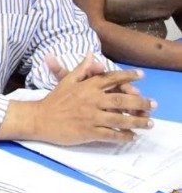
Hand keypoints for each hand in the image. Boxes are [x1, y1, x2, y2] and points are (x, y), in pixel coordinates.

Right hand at [34, 54, 155, 144]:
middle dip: (141, 102)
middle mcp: (91, 100)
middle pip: (122, 100)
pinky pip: (111, 134)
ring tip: (149, 123)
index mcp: (86, 86)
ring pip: (120, 119)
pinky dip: (124, 136)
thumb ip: (82, 69)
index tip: (141, 76)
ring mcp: (90, 117)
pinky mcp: (88, 132)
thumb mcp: (66, 81)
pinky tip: (132, 136)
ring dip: (138, 121)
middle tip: (154, 104)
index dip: (128, 76)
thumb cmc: (54, 100)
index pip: (111, 78)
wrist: (39, 118)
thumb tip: (92, 55)